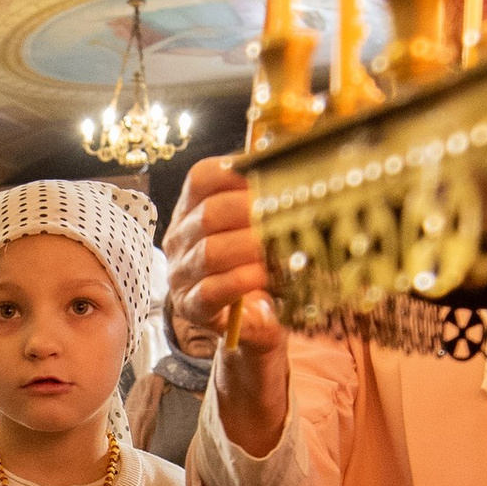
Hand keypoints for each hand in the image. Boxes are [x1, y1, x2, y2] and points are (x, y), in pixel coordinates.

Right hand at [164, 157, 285, 448]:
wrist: (261, 321)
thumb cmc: (265, 266)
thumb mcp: (266, 228)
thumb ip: (275, 199)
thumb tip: (306, 163)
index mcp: (194, 208)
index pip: (204, 177)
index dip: (237, 171)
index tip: (273, 175)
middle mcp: (180, 238)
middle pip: (209, 214)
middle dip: (252, 211)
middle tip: (286, 213)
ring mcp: (181, 275)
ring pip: (209, 252)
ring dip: (250, 247)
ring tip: (279, 247)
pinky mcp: (192, 308)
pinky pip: (212, 291)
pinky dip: (242, 281)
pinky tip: (265, 277)